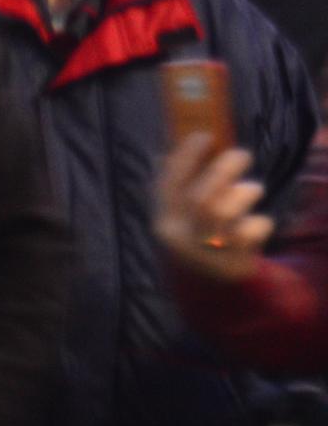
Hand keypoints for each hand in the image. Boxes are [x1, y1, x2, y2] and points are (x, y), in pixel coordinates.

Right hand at [155, 133, 272, 284]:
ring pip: (226, 213)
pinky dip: (260, 222)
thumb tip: (178, 144)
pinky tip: (256, 224)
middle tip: (242, 154)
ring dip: (245, 193)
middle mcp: (180, 239)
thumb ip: (180, 187)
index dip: (185, 158)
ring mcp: (206, 253)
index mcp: (164, 222)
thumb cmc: (199, 238)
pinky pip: (252, 232)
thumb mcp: (182, 217)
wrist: (210, 290)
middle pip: (201, 199)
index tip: (204, 135)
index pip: (168, 186)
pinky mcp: (232, 264)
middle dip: (224, 171)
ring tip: (252, 190)